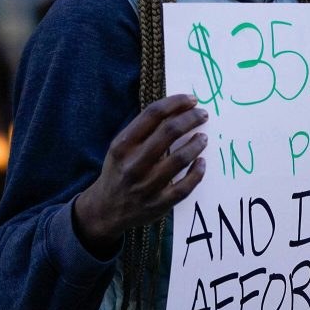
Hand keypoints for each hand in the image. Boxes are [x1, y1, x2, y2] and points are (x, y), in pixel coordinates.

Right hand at [73, 94, 208, 257]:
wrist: (105, 209)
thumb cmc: (120, 170)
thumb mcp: (121, 147)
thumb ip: (144, 130)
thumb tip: (178, 109)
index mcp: (122, 145)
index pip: (153, 114)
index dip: (176, 103)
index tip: (192, 99)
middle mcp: (133, 163)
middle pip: (169, 132)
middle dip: (191, 119)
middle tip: (203, 115)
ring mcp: (146, 185)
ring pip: (180, 159)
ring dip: (196, 144)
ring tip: (203, 138)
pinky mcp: (158, 203)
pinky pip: (185, 187)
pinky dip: (197, 172)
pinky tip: (201, 162)